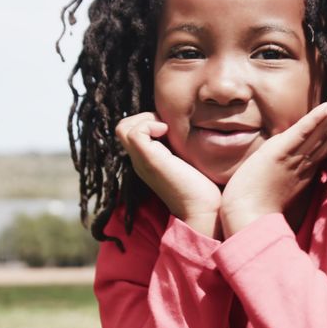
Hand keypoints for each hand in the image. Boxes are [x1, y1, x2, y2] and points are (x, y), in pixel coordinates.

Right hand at [116, 112, 221, 237]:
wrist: (204, 210)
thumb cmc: (203, 188)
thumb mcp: (188, 160)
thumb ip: (180, 146)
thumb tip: (187, 126)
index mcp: (148, 160)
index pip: (132, 131)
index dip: (148, 121)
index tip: (170, 126)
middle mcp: (140, 161)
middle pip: (123, 128)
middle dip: (144, 117)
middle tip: (167, 125)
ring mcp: (141, 161)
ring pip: (123, 127)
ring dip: (146, 119)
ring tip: (167, 128)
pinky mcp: (148, 160)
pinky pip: (134, 132)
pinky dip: (149, 124)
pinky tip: (167, 132)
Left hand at [220, 97, 326, 235]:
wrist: (247, 218)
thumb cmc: (256, 208)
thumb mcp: (279, 189)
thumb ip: (288, 177)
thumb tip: (291, 167)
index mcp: (306, 172)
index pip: (326, 147)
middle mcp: (305, 164)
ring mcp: (295, 159)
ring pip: (321, 133)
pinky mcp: (280, 153)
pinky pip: (302, 133)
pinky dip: (315, 119)